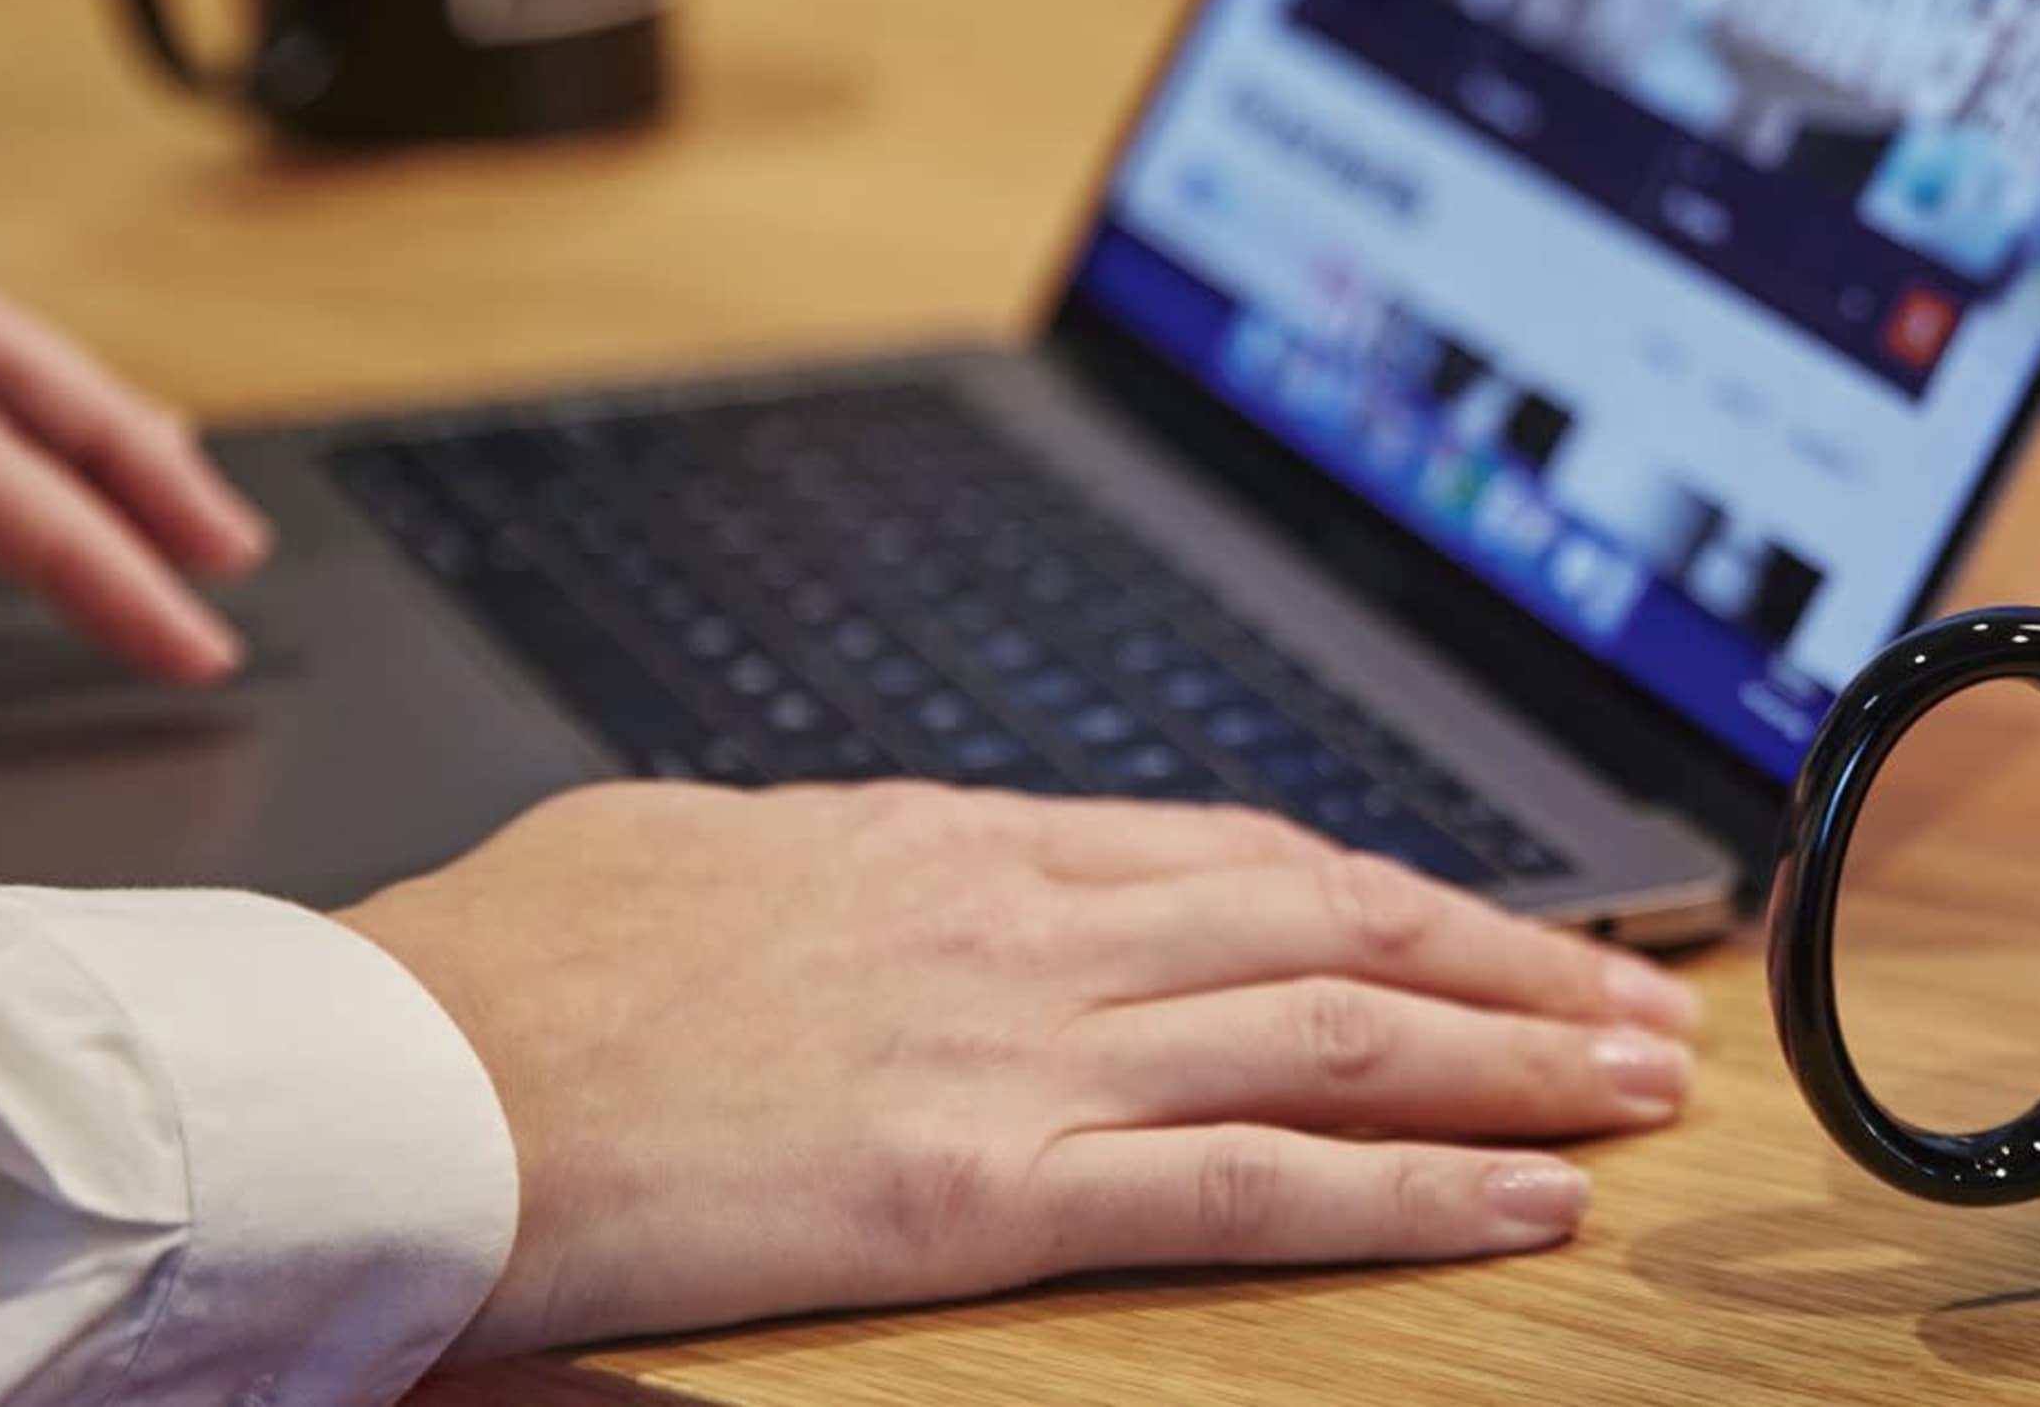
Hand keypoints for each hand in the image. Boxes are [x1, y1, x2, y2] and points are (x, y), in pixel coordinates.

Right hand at [335, 781, 1705, 1356]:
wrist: (393, 1071)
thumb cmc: (503, 972)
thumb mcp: (691, 856)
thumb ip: (830, 864)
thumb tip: (870, 866)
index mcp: (954, 841)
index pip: (1241, 853)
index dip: (1395, 894)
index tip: (1492, 926)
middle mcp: (1024, 923)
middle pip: (1334, 928)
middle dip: (1509, 968)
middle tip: (1646, 1000)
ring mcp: (1019, 1051)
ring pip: (1337, 1037)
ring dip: (1514, 1060)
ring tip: (1645, 1084)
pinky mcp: (986, 1191)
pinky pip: (1255, 1186)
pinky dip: (1415, 1192)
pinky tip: (1528, 1199)